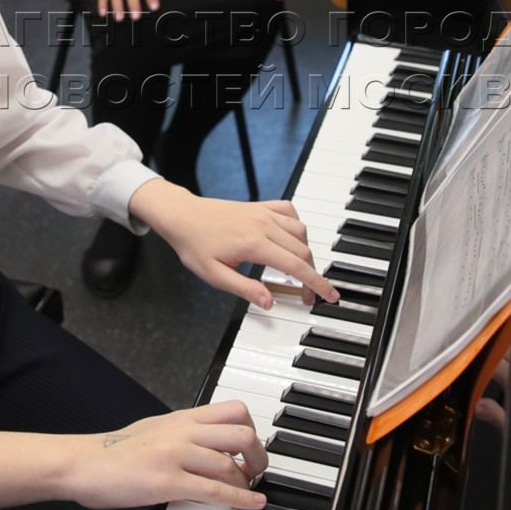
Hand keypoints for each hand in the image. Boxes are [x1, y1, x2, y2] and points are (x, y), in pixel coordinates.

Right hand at [63, 401, 269, 509]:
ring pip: (230, 463)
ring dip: (248, 481)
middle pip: (241, 432)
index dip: (252, 430)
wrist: (83, 464)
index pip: (233, 410)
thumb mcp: (153, 432)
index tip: (252, 448)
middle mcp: (183, 431)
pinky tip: (252, 504)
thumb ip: (182, 436)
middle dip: (258, 455)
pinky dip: (240, 499)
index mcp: (181, 418)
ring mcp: (176, 455)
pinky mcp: (168, 481)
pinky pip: (215, 490)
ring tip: (249, 491)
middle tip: (257, 471)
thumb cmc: (113, 453)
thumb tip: (206, 448)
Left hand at [129, 181, 336, 308]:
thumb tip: (269, 303)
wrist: (181, 215)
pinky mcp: (259, 206)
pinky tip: (291, 238)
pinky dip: (297, 226)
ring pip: (300, 231)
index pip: (296, 267)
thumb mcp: (214, 275)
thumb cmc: (194, 245)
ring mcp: (262, 213)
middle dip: (311, 274)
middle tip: (306, 294)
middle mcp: (263, 225)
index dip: (317, 284)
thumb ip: (245, 289)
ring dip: (306, 252)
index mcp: (254, 244)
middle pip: (303, 250)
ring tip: (298, 270)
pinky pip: (290, 211)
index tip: (330, 296)